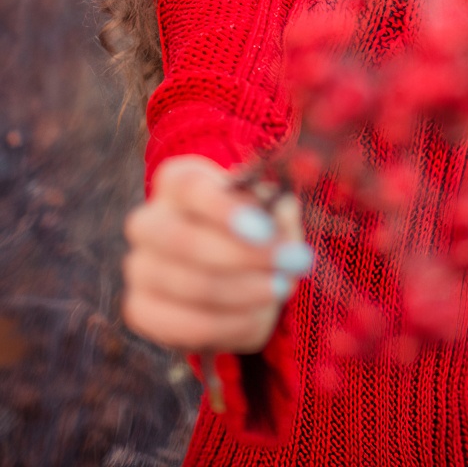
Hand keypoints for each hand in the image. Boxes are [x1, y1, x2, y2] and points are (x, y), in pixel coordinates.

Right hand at [122, 155, 312, 354]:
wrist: (241, 276)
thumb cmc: (256, 231)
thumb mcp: (272, 212)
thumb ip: (276, 211)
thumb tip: (277, 216)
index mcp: (176, 182)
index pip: (188, 187)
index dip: (222, 208)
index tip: (263, 229)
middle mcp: (148, 221)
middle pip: (181, 239)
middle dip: (240, 256)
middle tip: (289, 265)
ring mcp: (139, 267)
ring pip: (188, 285)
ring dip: (244, 291)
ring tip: (280, 287)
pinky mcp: (141, 310)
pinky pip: (184, 325)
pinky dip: (228, 323)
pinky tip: (256, 314)